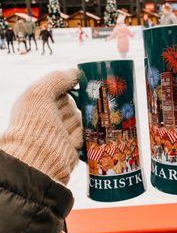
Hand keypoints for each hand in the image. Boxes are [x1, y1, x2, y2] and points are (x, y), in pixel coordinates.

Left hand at [0, 70, 82, 184]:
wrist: (38, 159)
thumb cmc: (34, 124)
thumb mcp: (39, 93)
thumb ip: (57, 79)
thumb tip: (76, 72)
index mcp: (40, 103)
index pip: (63, 89)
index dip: (68, 90)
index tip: (76, 90)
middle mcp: (50, 116)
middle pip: (75, 104)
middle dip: (72, 109)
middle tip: (62, 116)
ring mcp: (62, 131)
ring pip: (81, 118)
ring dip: (75, 124)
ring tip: (62, 133)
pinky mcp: (73, 144)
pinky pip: (85, 134)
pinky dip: (81, 136)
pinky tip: (71, 140)